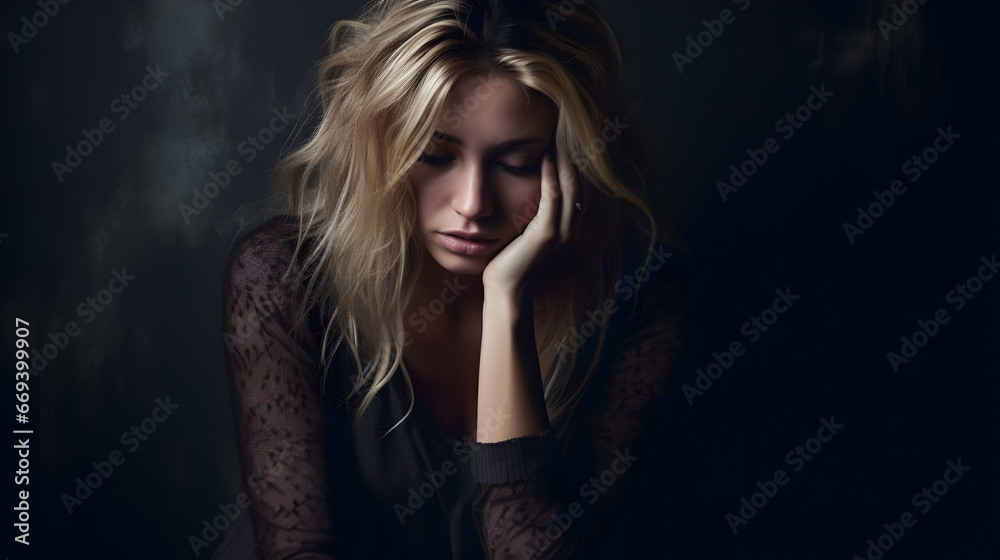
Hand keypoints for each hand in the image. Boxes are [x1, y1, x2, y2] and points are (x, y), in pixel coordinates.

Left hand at [482, 145, 579, 297]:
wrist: (508, 293)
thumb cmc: (512, 267)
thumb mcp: (531, 239)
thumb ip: (539, 221)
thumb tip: (533, 201)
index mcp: (574, 232)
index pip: (581, 191)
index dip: (577, 166)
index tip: (569, 142)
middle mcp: (575, 231)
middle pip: (581, 184)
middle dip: (575, 157)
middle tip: (568, 130)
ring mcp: (564, 233)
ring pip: (571, 187)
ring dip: (565, 159)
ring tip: (559, 135)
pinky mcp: (547, 234)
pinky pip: (553, 196)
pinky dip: (552, 174)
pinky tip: (547, 156)